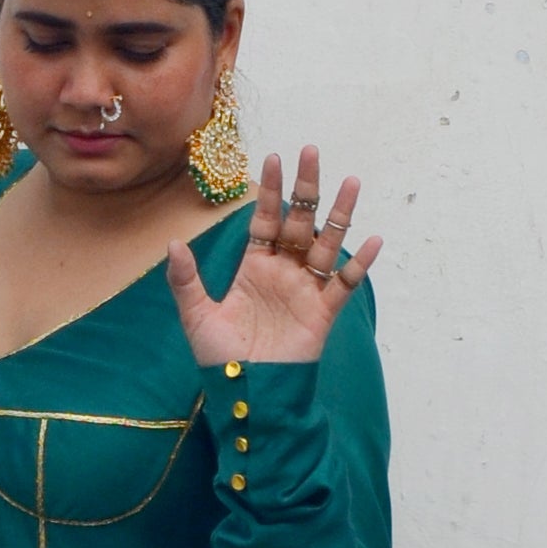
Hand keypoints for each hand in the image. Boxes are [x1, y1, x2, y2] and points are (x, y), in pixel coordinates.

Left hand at [165, 150, 383, 365]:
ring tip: (351, 182)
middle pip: (298, 221)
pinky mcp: (323, 312)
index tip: (274, 158)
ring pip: (326, 243)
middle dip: (306, 188)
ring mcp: (306, 289)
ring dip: (339, 214)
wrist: (247, 394)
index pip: (264, 219)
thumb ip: (186, 280)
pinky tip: (373, 240)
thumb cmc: (222, 359)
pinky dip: (359, 264)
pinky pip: (345, 283)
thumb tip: (173, 243)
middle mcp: (283, 271)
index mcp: (254, 267)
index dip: (269, 190)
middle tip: (312, 152)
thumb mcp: (196, 316)